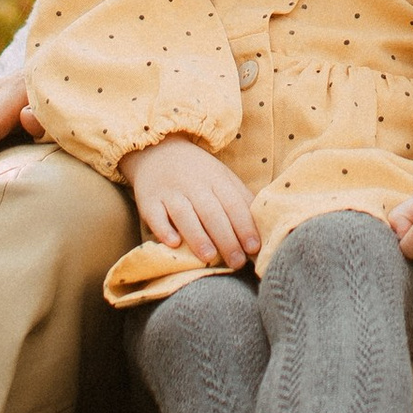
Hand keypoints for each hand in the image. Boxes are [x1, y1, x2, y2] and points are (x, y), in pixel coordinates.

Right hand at [121, 136, 260, 265]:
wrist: (158, 149)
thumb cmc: (198, 171)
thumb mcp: (222, 177)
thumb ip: (240, 198)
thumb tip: (264, 224)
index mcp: (216, 179)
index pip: (234, 204)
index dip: (245, 226)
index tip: (254, 248)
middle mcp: (194, 185)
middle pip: (212, 212)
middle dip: (227, 238)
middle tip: (237, 263)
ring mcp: (170, 192)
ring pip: (185, 215)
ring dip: (198, 236)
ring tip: (210, 257)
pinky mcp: (148, 201)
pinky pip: (155, 216)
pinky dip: (163, 229)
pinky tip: (173, 243)